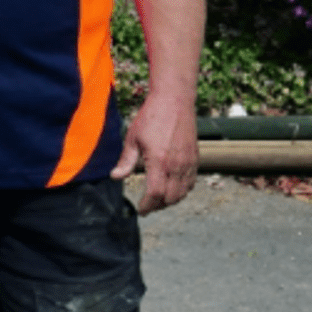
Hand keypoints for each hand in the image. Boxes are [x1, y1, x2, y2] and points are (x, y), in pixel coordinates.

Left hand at [112, 90, 198, 213]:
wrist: (174, 101)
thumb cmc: (151, 117)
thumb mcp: (133, 138)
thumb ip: (126, 161)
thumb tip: (115, 177)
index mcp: (159, 161)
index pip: (155, 194)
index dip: (147, 206)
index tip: (140, 210)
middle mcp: (177, 165)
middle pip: (170, 198)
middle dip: (158, 205)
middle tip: (147, 205)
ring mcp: (189, 163)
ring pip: (182, 193)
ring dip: (170, 200)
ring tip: (157, 199)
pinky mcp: (195, 159)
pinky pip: (191, 183)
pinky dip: (182, 191)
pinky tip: (172, 188)